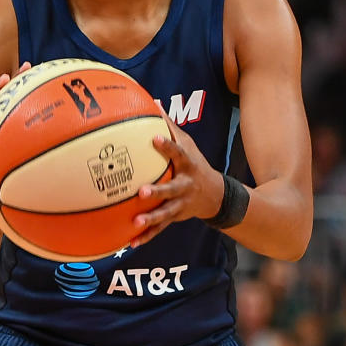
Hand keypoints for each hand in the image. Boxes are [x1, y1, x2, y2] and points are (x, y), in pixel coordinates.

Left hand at [130, 111, 224, 247]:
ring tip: (136, 222)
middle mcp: (185, 186)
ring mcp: (181, 204)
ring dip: (151, 218)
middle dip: (158, 191)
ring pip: (166, 212)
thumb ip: (169, 126)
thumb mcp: (187, 144)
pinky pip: (159, 228)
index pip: (178, 154)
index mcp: (187, 165)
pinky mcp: (175, 217)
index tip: (155, 139)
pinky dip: (146, 236)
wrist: (215, 195)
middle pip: (172, 189)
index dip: (168, 147)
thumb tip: (152, 102)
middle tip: (142, 191)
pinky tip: (130, 243)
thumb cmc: (193, 163)